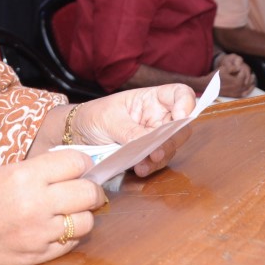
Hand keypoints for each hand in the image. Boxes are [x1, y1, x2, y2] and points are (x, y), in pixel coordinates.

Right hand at [0, 151, 104, 264]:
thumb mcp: (1, 172)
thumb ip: (37, 170)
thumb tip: (71, 167)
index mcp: (24, 176)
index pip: (75, 162)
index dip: (81, 163)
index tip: (78, 166)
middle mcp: (36, 204)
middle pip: (88, 192)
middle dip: (89, 188)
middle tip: (82, 187)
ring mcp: (39, 233)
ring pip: (86, 221)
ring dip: (81, 214)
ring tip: (67, 210)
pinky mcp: (39, 255)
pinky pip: (71, 243)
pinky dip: (69, 234)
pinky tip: (55, 227)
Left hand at [72, 84, 195, 176]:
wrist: (76, 134)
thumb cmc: (93, 116)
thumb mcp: (109, 120)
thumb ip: (130, 131)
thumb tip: (149, 143)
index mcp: (151, 99)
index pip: (180, 95)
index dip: (187, 103)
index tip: (181, 116)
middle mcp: (157, 117)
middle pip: (181, 126)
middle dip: (172, 139)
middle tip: (158, 150)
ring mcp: (154, 137)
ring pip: (171, 147)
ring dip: (160, 157)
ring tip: (144, 163)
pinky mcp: (146, 154)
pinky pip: (156, 161)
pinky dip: (150, 166)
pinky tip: (139, 169)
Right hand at [215, 53, 255, 96]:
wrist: (208, 86)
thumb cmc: (215, 77)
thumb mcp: (224, 68)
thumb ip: (233, 67)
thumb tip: (240, 67)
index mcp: (237, 81)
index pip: (244, 74)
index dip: (244, 70)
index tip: (243, 67)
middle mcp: (239, 88)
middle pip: (248, 82)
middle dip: (250, 77)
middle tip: (252, 74)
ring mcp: (236, 93)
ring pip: (248, 89)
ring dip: (251, 84)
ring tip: (253, 81)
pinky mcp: (234, 96)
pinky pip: (244, 94)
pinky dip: (248, 92)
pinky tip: (249, 89)